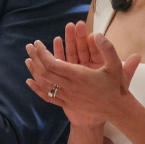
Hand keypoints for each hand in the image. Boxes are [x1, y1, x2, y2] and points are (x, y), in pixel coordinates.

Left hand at [25, 32, 139, 126]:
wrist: (117, 109)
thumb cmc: (116, 86)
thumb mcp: (116, 65)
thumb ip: (107, 48)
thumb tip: (97, 34)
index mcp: (80, 76)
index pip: (54, 64)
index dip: (43, 53)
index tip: (38, 43)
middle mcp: (70, 87)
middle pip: (46, 73)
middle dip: (36, 58)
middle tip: (29, 47)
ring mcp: (67, 97)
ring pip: (45, 84)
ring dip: (34, 71)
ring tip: (28, 59)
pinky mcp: (67, 104)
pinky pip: (48, 97)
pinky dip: (37, 89)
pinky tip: (29, 82)